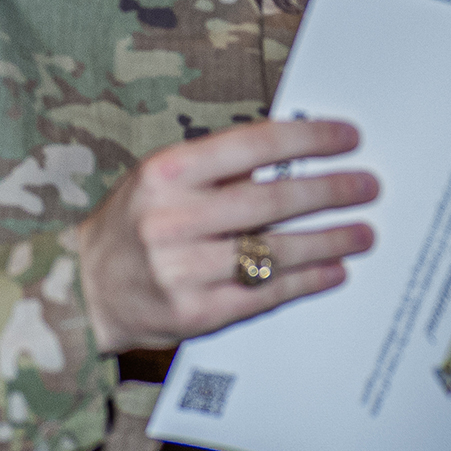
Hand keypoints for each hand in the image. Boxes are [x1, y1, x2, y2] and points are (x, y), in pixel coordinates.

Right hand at [78, 118, 376, 353]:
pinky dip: (306, 281)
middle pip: (269, 200)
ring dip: (328, 241)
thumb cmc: (131, 226)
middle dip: (328, 191)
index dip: (306, 139)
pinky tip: (333, 271)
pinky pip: (264, 293)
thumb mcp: (160, 181)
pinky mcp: (196, 312)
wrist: (84, 289)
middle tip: (367, 186)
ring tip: (362, 232)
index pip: (250, 145)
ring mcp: (183, 270)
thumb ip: (219, 170)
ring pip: (273, 251)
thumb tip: (292, 156)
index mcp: (164, 173)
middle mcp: (171, 219)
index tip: (348, 138)